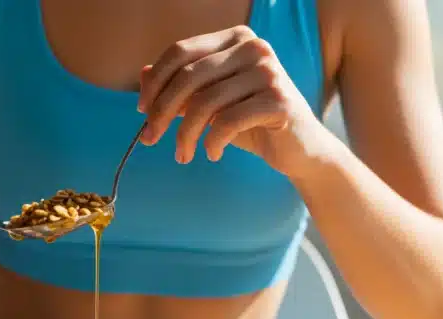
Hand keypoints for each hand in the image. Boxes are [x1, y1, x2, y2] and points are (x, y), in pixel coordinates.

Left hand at [138, 26, 323, 177]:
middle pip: (188, 76)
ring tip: (182, 155)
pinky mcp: (279, 101)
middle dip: (162, 111)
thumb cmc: (252, 122)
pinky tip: (212, 154)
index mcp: (235, 38)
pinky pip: (228, 122)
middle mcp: (254, 48)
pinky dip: (212, 143)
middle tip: (150, 138)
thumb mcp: (212, 103)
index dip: (155, 82)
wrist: (299, 148)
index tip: (142, 111)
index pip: (180, 52)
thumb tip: (142, 74)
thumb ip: (181, 88)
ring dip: (185, 134)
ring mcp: (268, 72)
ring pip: (205, 103)